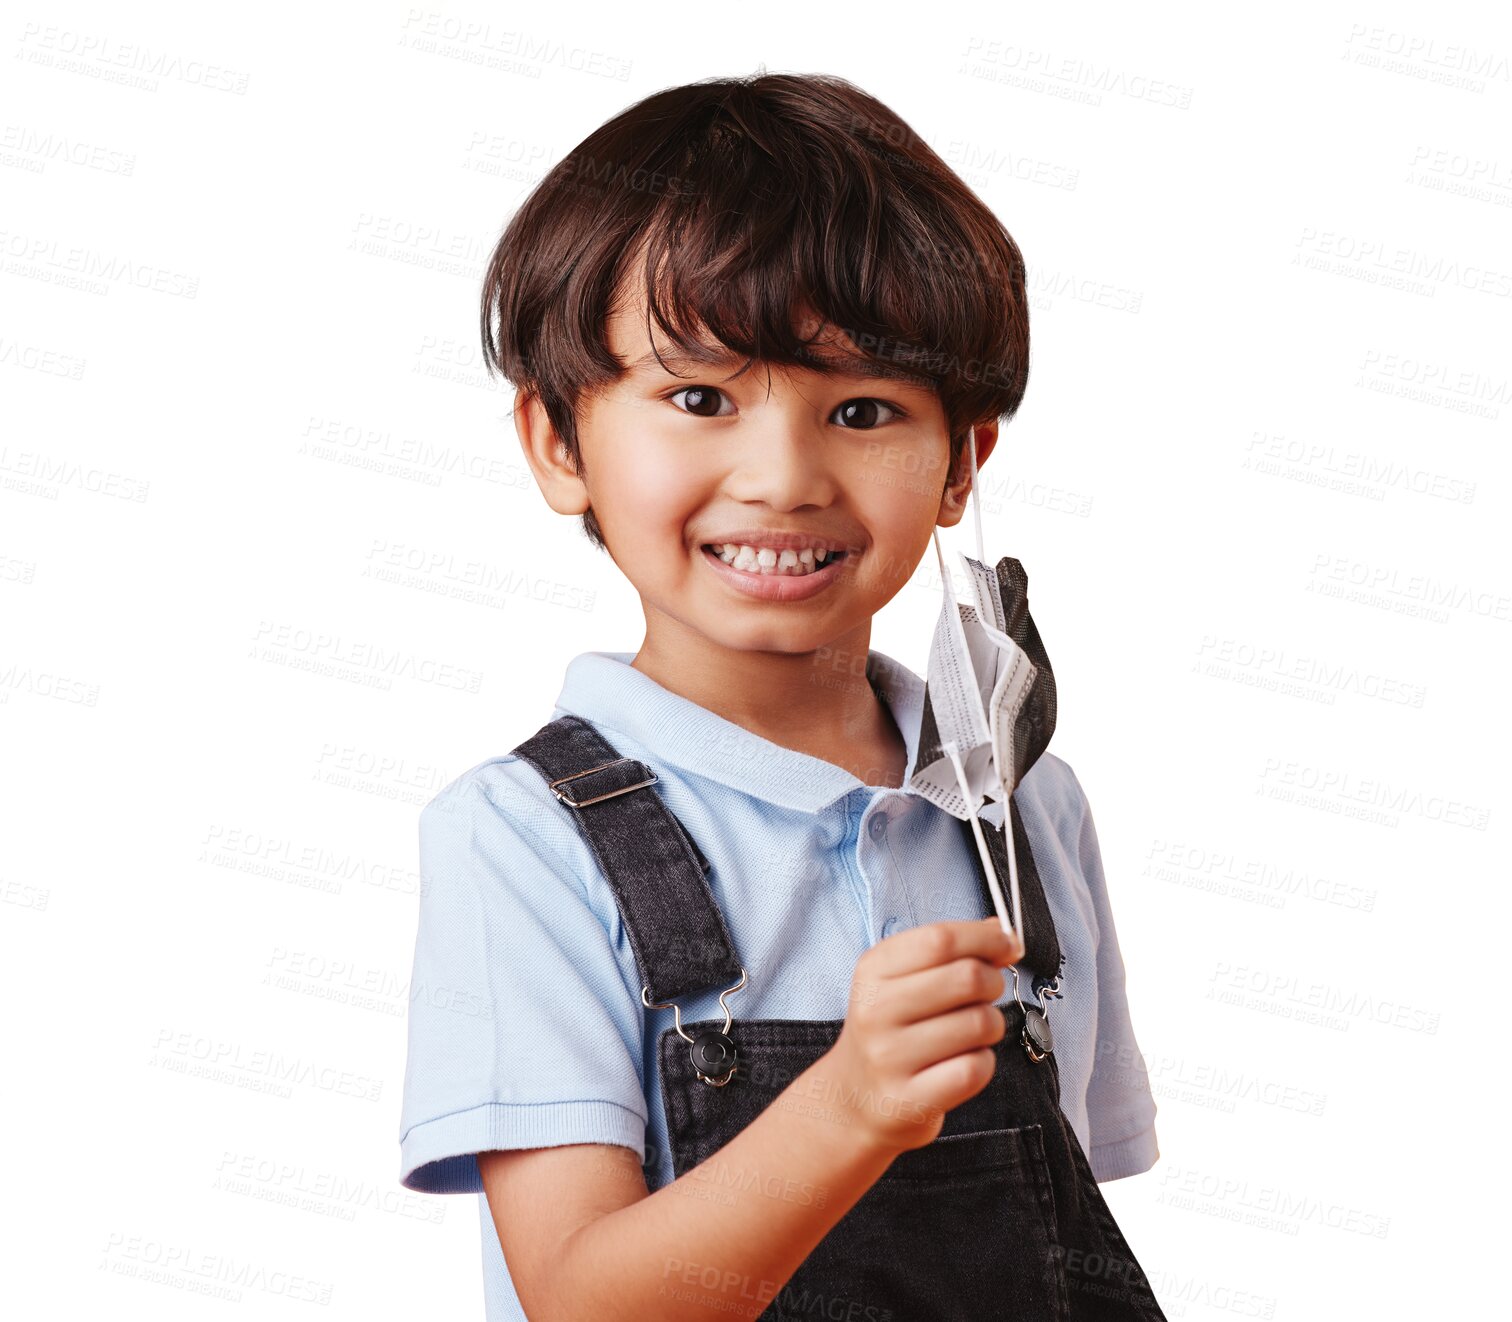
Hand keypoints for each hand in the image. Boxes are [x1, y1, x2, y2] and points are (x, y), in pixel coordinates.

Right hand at [822, 917, 1023, 1154]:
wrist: (855, 1098)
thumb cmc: (893, 1029)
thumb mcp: (903, 979)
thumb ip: (951, 951)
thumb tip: (1004, 934)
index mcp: (873, 971)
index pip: (941, 940)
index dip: (986, 938)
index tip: (1008, 945)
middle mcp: (875, 1011)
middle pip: (967, 978)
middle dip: (993, 982)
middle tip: (988, 993)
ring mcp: (889, 1058)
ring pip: (979, 1024)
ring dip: (991, 1025)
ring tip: (971, 1032)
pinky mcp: (908, 1100)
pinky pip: (975, 1069)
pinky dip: (983, 1062)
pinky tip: (964, 1062)